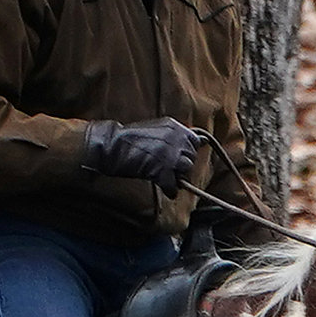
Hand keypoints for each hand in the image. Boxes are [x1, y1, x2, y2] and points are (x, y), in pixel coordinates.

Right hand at [83, 118, 205, 186]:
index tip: (177, 157)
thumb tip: (203, 141)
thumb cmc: (128, 140)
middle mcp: (176, 137)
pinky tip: (164, 188)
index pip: (194, 141)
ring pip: (186, 170)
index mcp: (174, 126)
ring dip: (177, 176)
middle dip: (181, 166)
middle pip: (191, 157)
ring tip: (165, 178)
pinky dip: (169, 190)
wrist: (112, 146)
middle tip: (167, 169)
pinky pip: (174, 185)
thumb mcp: (156, 130)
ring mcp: (171, 153)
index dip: (186, 152)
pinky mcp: (163, 169)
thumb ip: (176, 136)